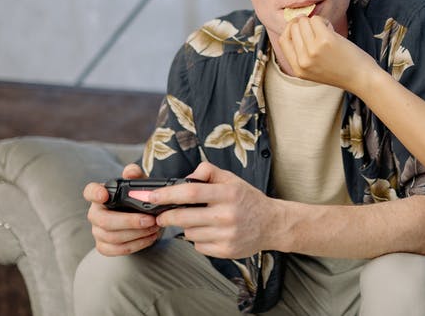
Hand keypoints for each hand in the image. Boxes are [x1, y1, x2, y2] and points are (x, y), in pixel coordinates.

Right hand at [83, 163, 161, 255]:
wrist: (142, 217)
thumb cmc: (137, 199)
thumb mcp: (139, 184)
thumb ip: (135, 175)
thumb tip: (131, 172)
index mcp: (101, 195)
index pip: (90, 191)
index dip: (95, 193)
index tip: (104, 195)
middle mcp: (95, 213)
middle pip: (104, 220)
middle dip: (129, 221)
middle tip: (150, 219)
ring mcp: (97, 231)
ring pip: (112, 237)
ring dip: (137, 234)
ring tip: (155, 227)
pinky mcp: (104, 246)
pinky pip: (117, 249)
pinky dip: (136, 245)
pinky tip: (150, 237)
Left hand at [148, 162, 284, 259]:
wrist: (272, 224)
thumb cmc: (247, 200)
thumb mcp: (232, 180)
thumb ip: (208, 172)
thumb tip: (187, 177)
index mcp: (228, 193)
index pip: (191, 193)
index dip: (168, 194)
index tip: (152, 197)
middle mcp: (228, 214)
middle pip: (185, 217)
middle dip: (167, 216)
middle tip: (161, 216)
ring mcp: (227, 235)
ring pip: (190, 233)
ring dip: (187, 228)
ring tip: (199, 222)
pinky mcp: (226, 251)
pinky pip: (199, 246)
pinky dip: (198, 240)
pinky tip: (209, 233)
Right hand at [278, 15, 380, 89]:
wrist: (362, 78)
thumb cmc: (341, 70)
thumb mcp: (314, 69)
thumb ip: (302, 53)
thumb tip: (295, 24)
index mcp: (298, 69)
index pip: (283, 40)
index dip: (290, 29)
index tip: (301, 26)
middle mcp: (303, 61)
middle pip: (293, 28)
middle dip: (305, 23)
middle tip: (319, 30)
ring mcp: (313, 50)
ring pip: (304, 21)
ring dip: (316, 21)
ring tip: (327, 31)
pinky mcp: (325, 41)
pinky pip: (317, 20)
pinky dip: (324, 21)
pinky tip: (332, 30)